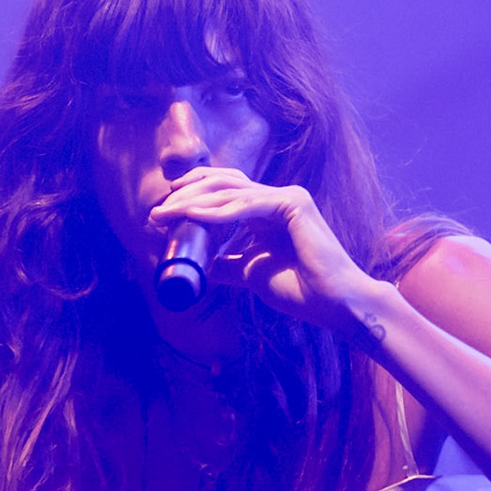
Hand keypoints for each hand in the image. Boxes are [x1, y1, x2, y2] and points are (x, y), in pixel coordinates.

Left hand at [149, 167, 375, 329]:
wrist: (334, 305)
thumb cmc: (301, 290)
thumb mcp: (251, 274)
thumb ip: (229, 265)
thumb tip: (203, 268)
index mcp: (269, 210)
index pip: (224, 192)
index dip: (191, 197)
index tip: (162, 215)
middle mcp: (278, 197)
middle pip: (223, 186)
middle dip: (185, 196)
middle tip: (156, 213)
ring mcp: (288, 197)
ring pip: (231, 192)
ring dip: (194, 202)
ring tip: (165, 213)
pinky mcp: (295, 204)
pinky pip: (248, 205)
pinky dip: (219, 211)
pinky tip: (193, 214)